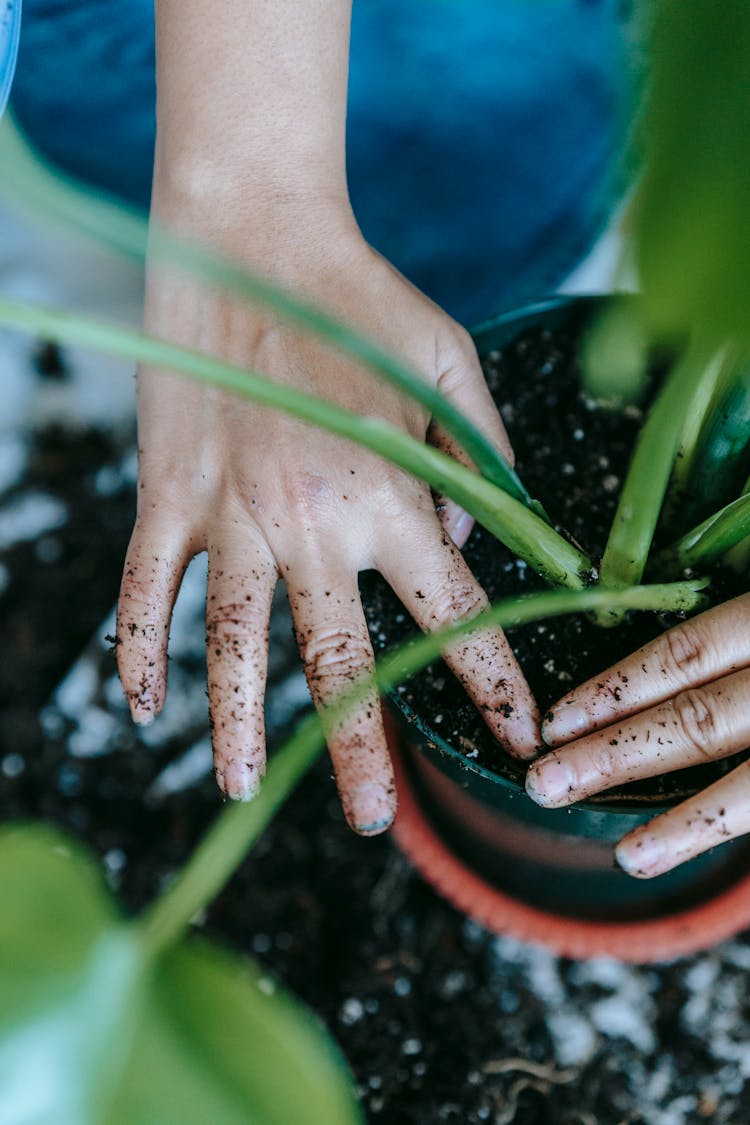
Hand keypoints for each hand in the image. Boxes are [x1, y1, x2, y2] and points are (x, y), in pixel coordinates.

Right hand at [116, 205, 539, 834]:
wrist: (248, 237)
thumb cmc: (361, 300)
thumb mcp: (453, 366)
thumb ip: (484, 459)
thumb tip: (489, 544)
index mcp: (390, 493)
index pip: (456, 615)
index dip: (492, 683)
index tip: (515, 738)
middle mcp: (312, 520)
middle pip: (341, 661)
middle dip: (360, 750)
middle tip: (368, 821)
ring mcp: (230, 513)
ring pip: (234, 646)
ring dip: (238, 725)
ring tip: (242, 788)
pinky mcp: (167, 495)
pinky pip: (145, 591)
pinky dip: (139, 651)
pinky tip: (144, 706)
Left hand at [525, 595, 749, 875]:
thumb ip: (726, 616)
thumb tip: (664, 626)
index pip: (686, 653)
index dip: (617, 689)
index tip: (555, 720)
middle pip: (700, 720)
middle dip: (616, 755)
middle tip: (545, 784)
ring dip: (687, 824)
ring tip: (629, 857)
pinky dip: (726, 828)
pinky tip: (690, 854)